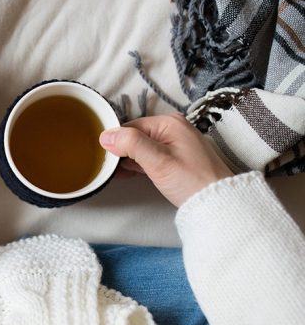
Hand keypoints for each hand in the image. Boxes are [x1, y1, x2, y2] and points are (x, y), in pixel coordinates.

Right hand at [99, 113, 232, 206]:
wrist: (218, 202)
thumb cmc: (192, 181)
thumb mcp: (158, 160)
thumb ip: (131, 144)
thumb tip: (106, 135)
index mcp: (169, 122)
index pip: (130, 126)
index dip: (116, 142)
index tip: (106, 158)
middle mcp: (173, 128)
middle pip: (135, 136)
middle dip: (121, 151)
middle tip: (111, 169)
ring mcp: (175, 143)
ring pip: (141, 147)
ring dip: (128, 159)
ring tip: (118, 174)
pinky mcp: (175, 158)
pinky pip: (149, 156)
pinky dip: (138, 164)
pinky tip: (128, 174)